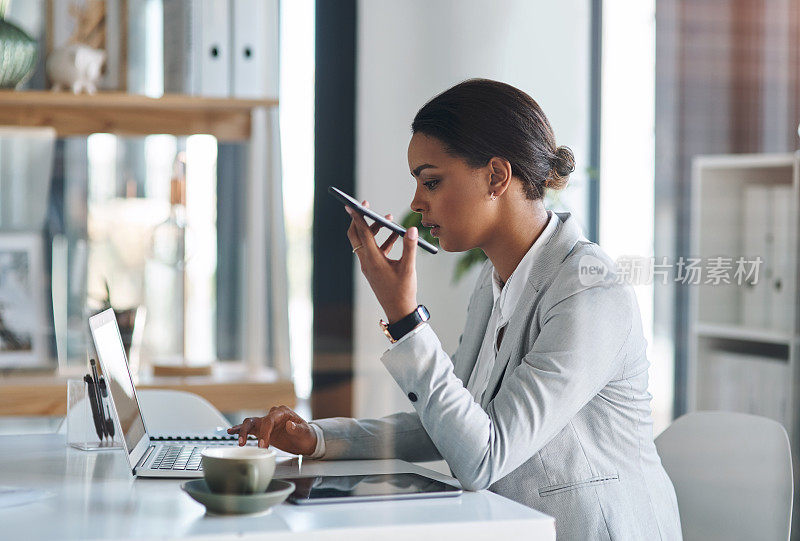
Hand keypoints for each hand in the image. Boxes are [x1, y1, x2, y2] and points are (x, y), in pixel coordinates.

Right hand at [227, 405, 316, 455]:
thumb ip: (298, 428)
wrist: (306, 441)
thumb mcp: (305, 432)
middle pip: (255, 420)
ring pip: (250, 423)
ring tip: (234, 436)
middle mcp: (272, 415)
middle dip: (248, 431)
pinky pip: (250, 428)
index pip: (269, 420)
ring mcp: (266, 422)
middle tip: (245, 444)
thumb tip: (290, 424)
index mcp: (282, 412)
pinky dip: (240, 430)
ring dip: (241, 430)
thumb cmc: (306, 435)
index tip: (263, 445)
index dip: (265, 432)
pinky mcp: (262, 430)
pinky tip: (231, 432)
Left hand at [346, 201, 418, 322]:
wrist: (399, 310)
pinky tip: (395, 236)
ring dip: (374, 229)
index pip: (362, 234)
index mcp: (373, 260)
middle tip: (367, 206)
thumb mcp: (408, 268)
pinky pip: (373, 250)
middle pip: (356, 236)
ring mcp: (369, 266)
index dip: (357, 218)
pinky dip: (381, 241)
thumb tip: (411, 229)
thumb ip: (409, 247)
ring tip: (389, 219)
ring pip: (365, 242)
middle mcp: (367, 262)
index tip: (351, 205)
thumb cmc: (403, 291)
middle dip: (360, 220)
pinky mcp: (373, 269)